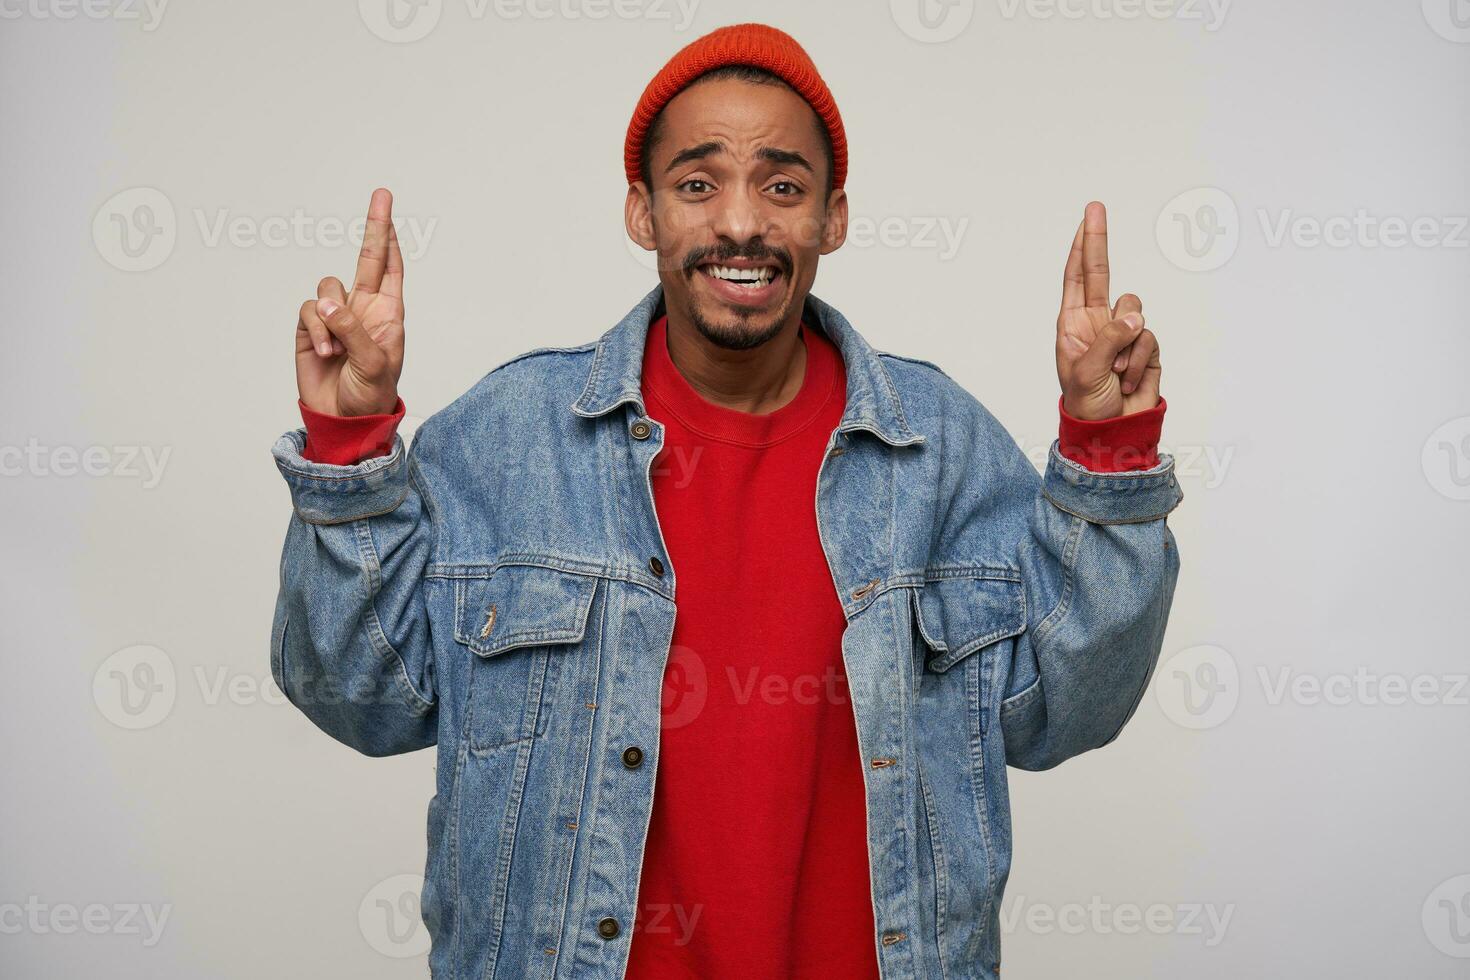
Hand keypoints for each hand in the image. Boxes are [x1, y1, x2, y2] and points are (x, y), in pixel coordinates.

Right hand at [295, 188, 404, 416]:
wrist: (344, 420)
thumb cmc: (371, 395)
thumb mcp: (375, 365)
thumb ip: (355, 331)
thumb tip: (329, 304)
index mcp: (387, 313)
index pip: (390, 268)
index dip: (389, 239)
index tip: (389, 208)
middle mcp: (362, 308)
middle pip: (365, 259)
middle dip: (373, 228)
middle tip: (382, 195)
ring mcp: (335, 317)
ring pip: (328, 287)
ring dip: (331, 317)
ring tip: (337, 350)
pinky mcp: (310, 328)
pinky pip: (309, 310)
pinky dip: (316, 330)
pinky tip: (325, 353)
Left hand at [1055, 202, 1161, 419]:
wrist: (1114, 433)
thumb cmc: (1088, 405)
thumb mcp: (1086, 372)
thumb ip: (1109, 340)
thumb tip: (1135, 316)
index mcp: (1073, 324)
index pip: (1077, 277)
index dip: (1083, 246)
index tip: (1087, 216)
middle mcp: (1098, 322)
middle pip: (1103, 275)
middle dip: (1099, 241)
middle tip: (1095, 207)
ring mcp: (1123, 333)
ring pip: (1135, 312)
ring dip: (1126, 345)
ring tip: (1115, 373)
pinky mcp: (1146, 348)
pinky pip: (1150, 339)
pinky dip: (1141, 361)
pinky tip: (1130, 380)